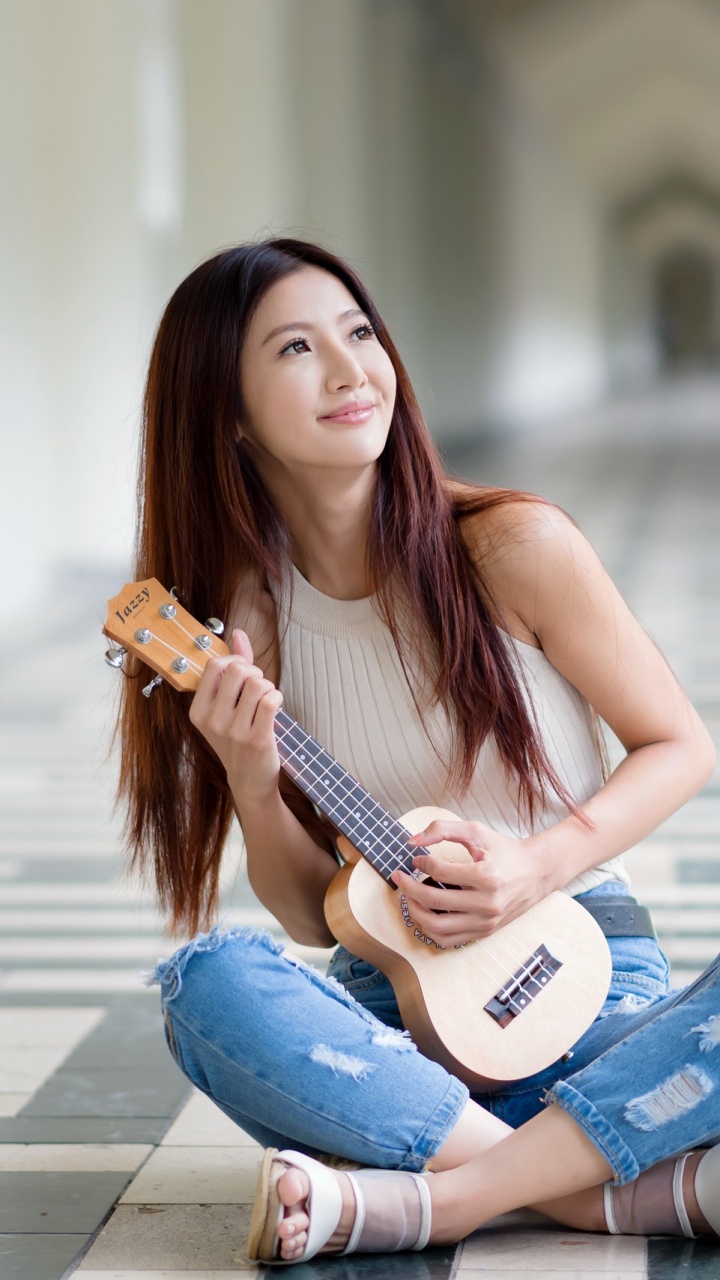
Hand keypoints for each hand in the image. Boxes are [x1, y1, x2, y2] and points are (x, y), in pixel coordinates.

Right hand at [188, 629, 282, 802]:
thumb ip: (233, 668)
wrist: (249, 780)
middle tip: (257, 689)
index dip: (236, 662)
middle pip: (238, 669)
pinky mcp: (257, 739)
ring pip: (258, 683)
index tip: (243, 675)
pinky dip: (278, 699)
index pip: (215, 665)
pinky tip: (274, 709)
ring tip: (266, 701)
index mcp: (198, 710)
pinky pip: (272, 700)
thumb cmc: (238, 738)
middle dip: (254, 672)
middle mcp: (212, 720)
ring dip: (268, 687)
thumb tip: (238, 633)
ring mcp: (234, 732)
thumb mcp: (226, 705)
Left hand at [390, 819, 552, 945]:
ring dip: (416, 913)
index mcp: (487, 875)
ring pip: (438, 928)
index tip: (416, 859)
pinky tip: (426, 913)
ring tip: (410, 898)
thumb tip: (412, 841)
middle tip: (400, 878)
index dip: (422, 863)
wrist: (537, 871)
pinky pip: (449, 940)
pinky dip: (431, 929)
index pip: (441, 871)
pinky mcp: (485, 931)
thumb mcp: (476, 831)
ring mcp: (486, 921)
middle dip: (409, 889)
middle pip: (434, 902)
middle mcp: (487, 903)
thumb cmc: (505, 850)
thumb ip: (442, 829)